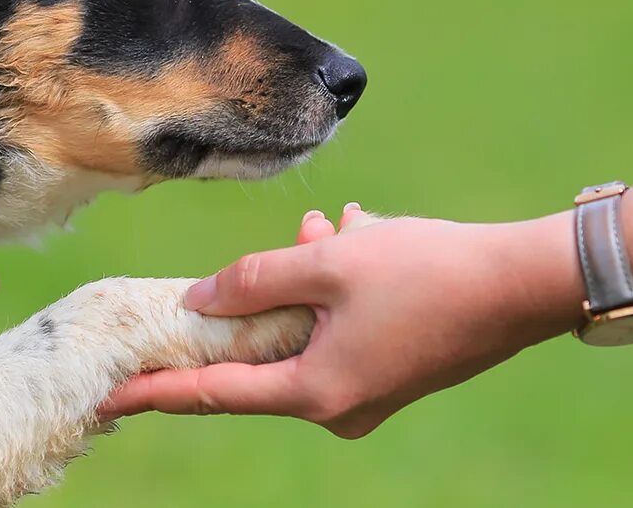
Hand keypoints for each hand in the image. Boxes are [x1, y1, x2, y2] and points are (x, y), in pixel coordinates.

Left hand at [98, 205, 581, 437]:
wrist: (525, 284)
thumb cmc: (428, 270)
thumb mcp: (329, 263)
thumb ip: (255, 279)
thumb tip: (198, 300)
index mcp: (315, 391)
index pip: (213, 393)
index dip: (156, 391)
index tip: (106, 396)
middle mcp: (340, 405)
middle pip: (262, 356)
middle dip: (255, 299)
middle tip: (256, 258)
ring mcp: (371, 391)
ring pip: (307, 329)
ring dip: (307, 277)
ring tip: (328, 227)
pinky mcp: (396, 369)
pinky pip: (343, 326)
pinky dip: (340, 285)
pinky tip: (358, 235)